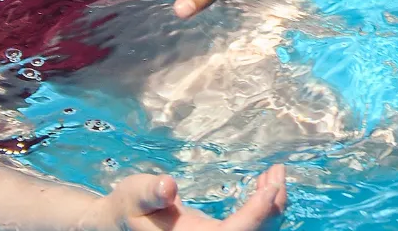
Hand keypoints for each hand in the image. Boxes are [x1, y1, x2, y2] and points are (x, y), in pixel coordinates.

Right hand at [92, 168, 285, 230]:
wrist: (118, 222)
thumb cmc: (126, 206)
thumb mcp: (134, 194)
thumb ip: (150, 192)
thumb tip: (168, 187)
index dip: (255, 215)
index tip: (271, 188)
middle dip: (271, 208)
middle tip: (279, 172)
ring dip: (270, 208)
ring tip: (275, 174)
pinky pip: (246, 230)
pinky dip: (261, 210)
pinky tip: (264, 188)